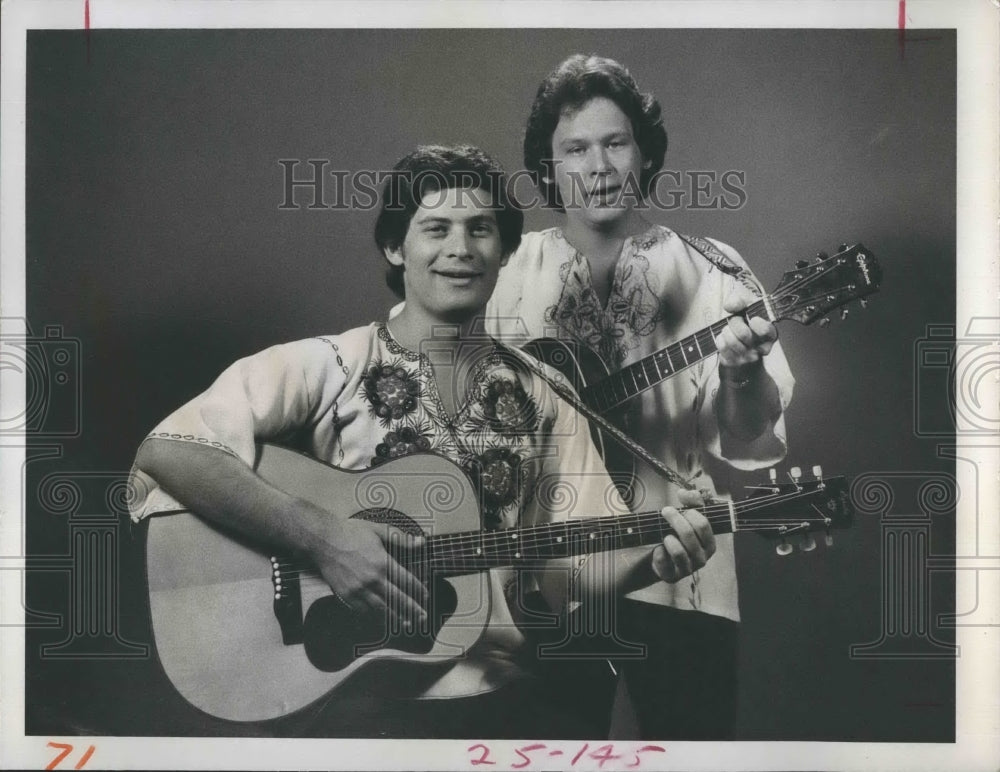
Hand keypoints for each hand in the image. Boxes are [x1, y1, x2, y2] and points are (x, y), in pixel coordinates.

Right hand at [309, 515, 427, 627]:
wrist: (323, 540)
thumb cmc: (351, 532)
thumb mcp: (378, 530)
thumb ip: (401, 539)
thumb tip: (422, 542)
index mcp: (382, 562)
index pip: (406, 581)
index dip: (418, 590)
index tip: (426, 597)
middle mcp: (372, 579)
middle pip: (397, 599)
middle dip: (412, 609)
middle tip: (423, 617)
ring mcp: (358, 589)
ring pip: (381, 608)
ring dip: (396, 617)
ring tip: (407, 624)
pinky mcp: (346, 595)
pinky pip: (363, 610)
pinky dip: (374, 617)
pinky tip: (382, 620)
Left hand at [651, 488, 715, 582]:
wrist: (663, 558)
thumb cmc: (678, 536)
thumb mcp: (686, 518)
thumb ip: (690, 502)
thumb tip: (684, 492)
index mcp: (709, 544)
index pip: (703, 525)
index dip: (690, 512)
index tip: (678, 507)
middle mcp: (702, 558)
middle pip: (689, 534)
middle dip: (675, 519)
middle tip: (665, 511)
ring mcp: (689, 569)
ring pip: (678, 550)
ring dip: (669, 537)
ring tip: (665, 535)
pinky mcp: (673, 575)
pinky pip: (664, 559)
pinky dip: (659, 550)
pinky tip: (659, 548)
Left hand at [714, 290, 777, 367]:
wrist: (737, 337)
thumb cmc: (745, 319)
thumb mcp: (745, 303)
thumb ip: (740, 299)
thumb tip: (730, 306)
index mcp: (770, 333)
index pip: (767, 331)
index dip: (758, 325)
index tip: (752, 319)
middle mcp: (762, 348)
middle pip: (744, 334)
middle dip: (735, 322)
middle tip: (734, 319)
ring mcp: (747, 358)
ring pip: (731, 342)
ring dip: (726, 331)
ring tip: (729, 329)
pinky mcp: (734, 363)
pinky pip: (722, 348)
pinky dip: (720, 339)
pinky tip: (724, 338)